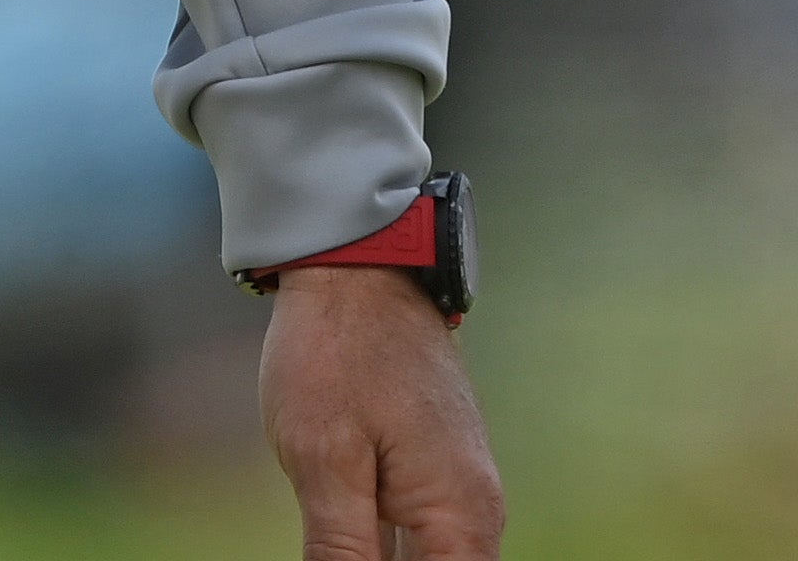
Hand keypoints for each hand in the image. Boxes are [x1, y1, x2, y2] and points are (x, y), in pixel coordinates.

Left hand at [261, 266, 499, 559]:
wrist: (359, 265)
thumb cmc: (337, 353)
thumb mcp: (324, 460)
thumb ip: (341, 555)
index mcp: (460, 515)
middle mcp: (474, 511)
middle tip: (334, 553)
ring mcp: (455, 494)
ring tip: (336, 549)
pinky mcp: (430, 479)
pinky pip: (416, 549)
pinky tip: (346, 556)